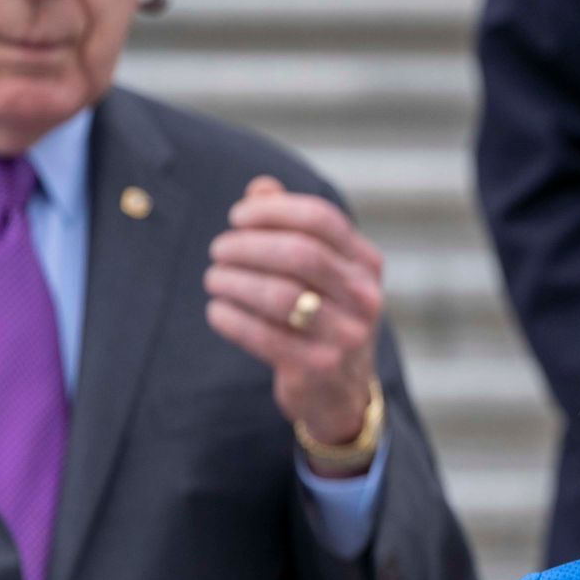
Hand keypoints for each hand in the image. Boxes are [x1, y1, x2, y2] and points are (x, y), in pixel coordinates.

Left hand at [204, 177, 384, 474]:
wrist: (340, 391)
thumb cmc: (321, 317)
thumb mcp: (319, 272)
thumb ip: (293, 227)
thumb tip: (261, 188)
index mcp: (366, 264)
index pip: (321, 220)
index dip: (272, 211)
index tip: (236, 217)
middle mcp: (365, 298)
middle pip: (301, 254)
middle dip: (248, 246)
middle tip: (218, 250)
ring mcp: (346, 336)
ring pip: (280, 295)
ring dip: (234, 281)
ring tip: (213, 278)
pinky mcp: (318, 368)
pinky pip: (264, 335)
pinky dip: (232, 318)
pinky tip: (217, 310)